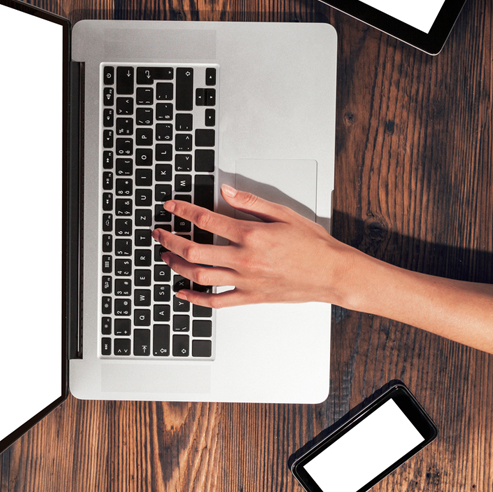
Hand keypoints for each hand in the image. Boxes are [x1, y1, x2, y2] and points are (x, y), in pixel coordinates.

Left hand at [151, 184, 360, 308]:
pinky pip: (216, 300)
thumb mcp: (283, 214)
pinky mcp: (250, 296)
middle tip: (159, 233)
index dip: (183, 211)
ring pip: (199, 275)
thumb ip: (251, 202)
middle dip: (170, 240)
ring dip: (177, 266)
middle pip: (193, 250)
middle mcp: (244, 259)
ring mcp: (245, 280)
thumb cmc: (313, 244)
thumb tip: (226, 191)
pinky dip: (195, 298)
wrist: (334, 273)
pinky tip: (182, 292)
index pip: (206, 220)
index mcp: (251, 235)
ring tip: (166, 256)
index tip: (171, 207)